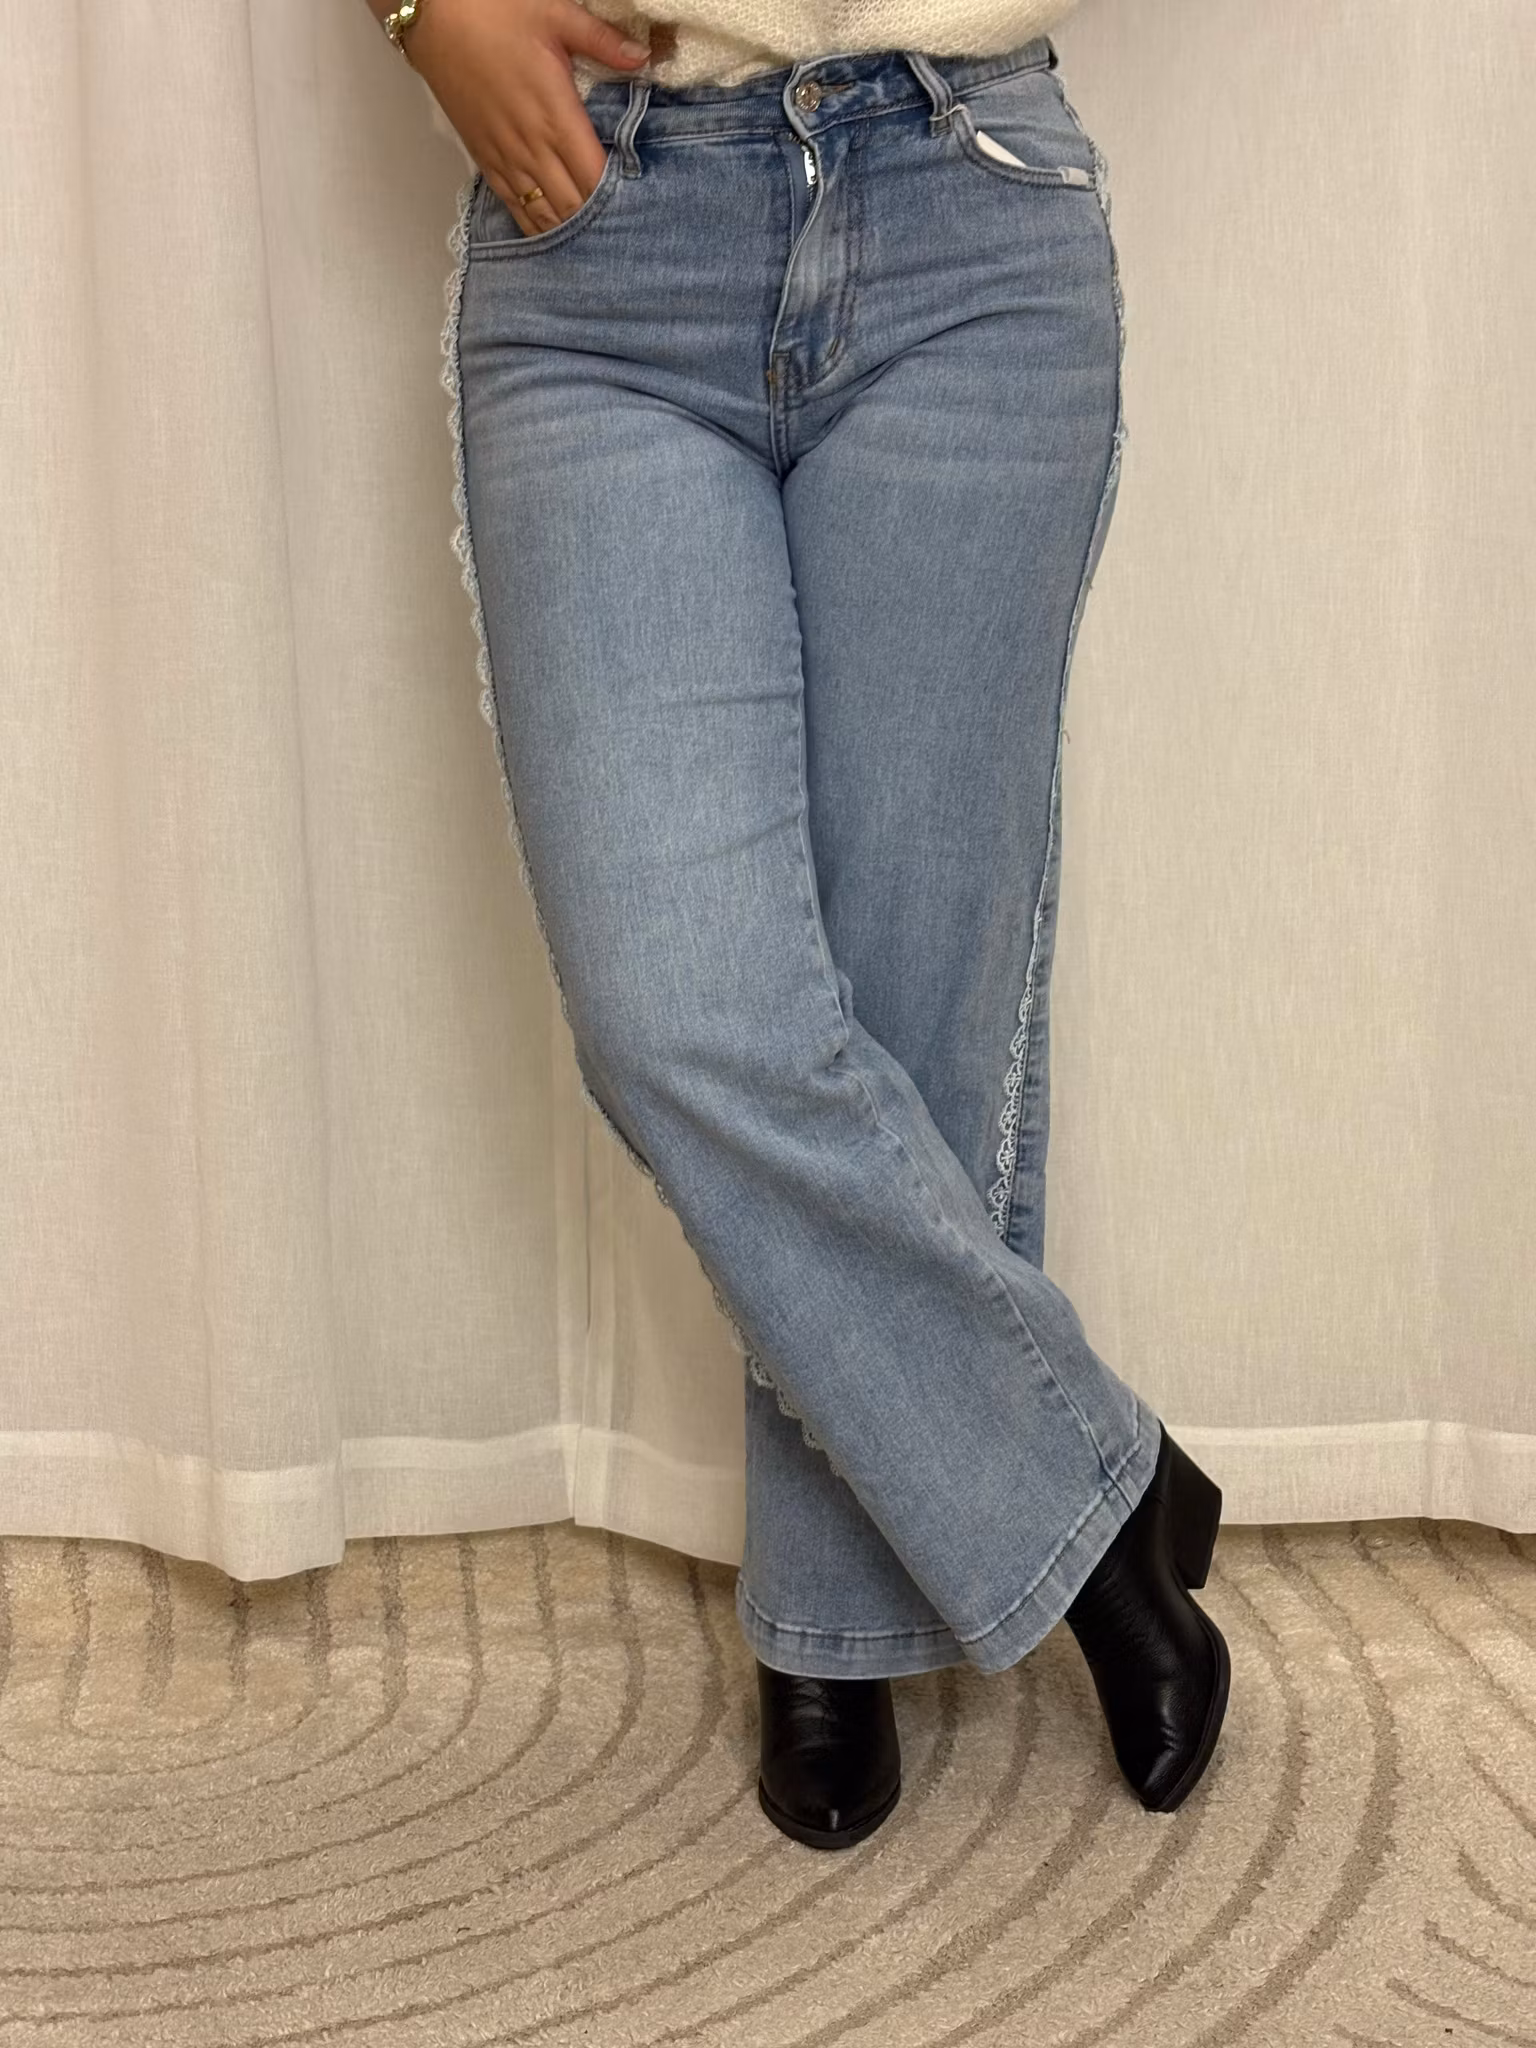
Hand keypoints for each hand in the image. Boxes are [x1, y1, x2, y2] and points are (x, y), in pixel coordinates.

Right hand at [400, 0, 650, 235]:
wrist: (434, 17)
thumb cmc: (495, 11)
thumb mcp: (557, 15)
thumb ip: (602, 41)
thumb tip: (643, 55)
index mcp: (557, 117)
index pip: (596, 179)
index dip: (618, 198)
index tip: (637, 201)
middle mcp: (533, 148)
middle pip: (573, 207)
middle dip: (598, 222)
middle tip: (621, 228)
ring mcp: (506, 159)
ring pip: (544, 215)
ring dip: (569, 230)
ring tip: (593, 241)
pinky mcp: (485, 160)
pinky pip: (515, 208)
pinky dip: (537, 226)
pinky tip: (554, 236)